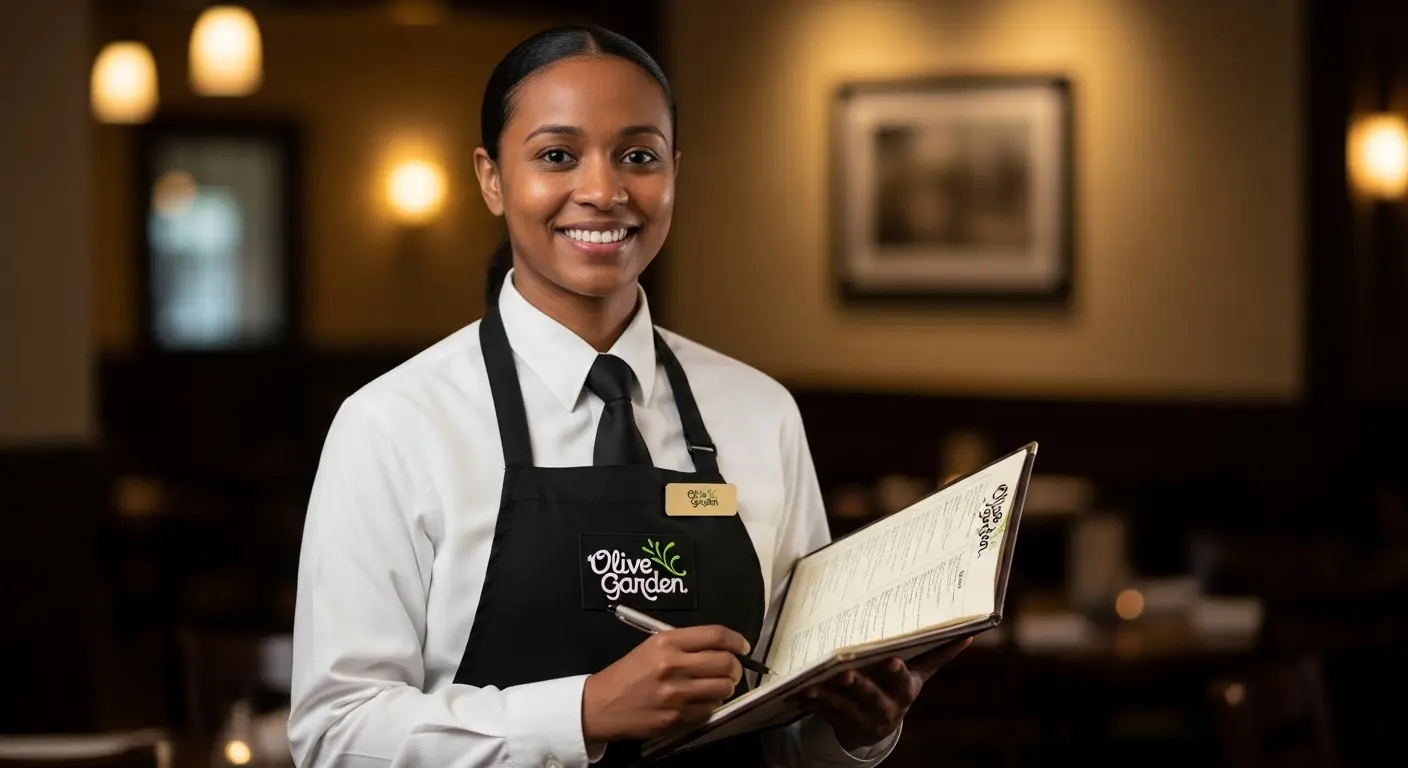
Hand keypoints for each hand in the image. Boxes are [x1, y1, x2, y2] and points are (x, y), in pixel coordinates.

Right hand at [582, 625, 747, 741]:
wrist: (602, 704)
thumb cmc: (630, 672)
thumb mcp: (652, 646)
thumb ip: (686, 644)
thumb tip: (723, 649)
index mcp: (666, 642)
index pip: (715, 636)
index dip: (736, 640)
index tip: (743, 646)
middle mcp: (673, 666)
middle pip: (725, 662)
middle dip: (735, 666)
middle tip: (731, 669)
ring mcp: (676, 695)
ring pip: (723, 688)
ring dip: (726, 687)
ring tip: (715, 685)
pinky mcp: (676, 718)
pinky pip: (710, 709)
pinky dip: (711, 705)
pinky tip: (700, 701)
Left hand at [791, 637, 971, 752]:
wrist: (875, 728)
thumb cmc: (897, 689)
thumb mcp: (918, 676)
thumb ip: (937, 655)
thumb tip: (968, 634)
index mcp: (905, 693)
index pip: (903, 682)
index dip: (897, 673)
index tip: (890, 659)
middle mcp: (885, 709)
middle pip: (869, 696)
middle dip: (857, 684)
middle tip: (844, 671)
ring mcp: (861, 719)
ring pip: (841, 706)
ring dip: (825, 694)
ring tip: (810, 682)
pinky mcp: (839, 724)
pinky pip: (822, 714)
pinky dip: (808, 702)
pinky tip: (795, 691)